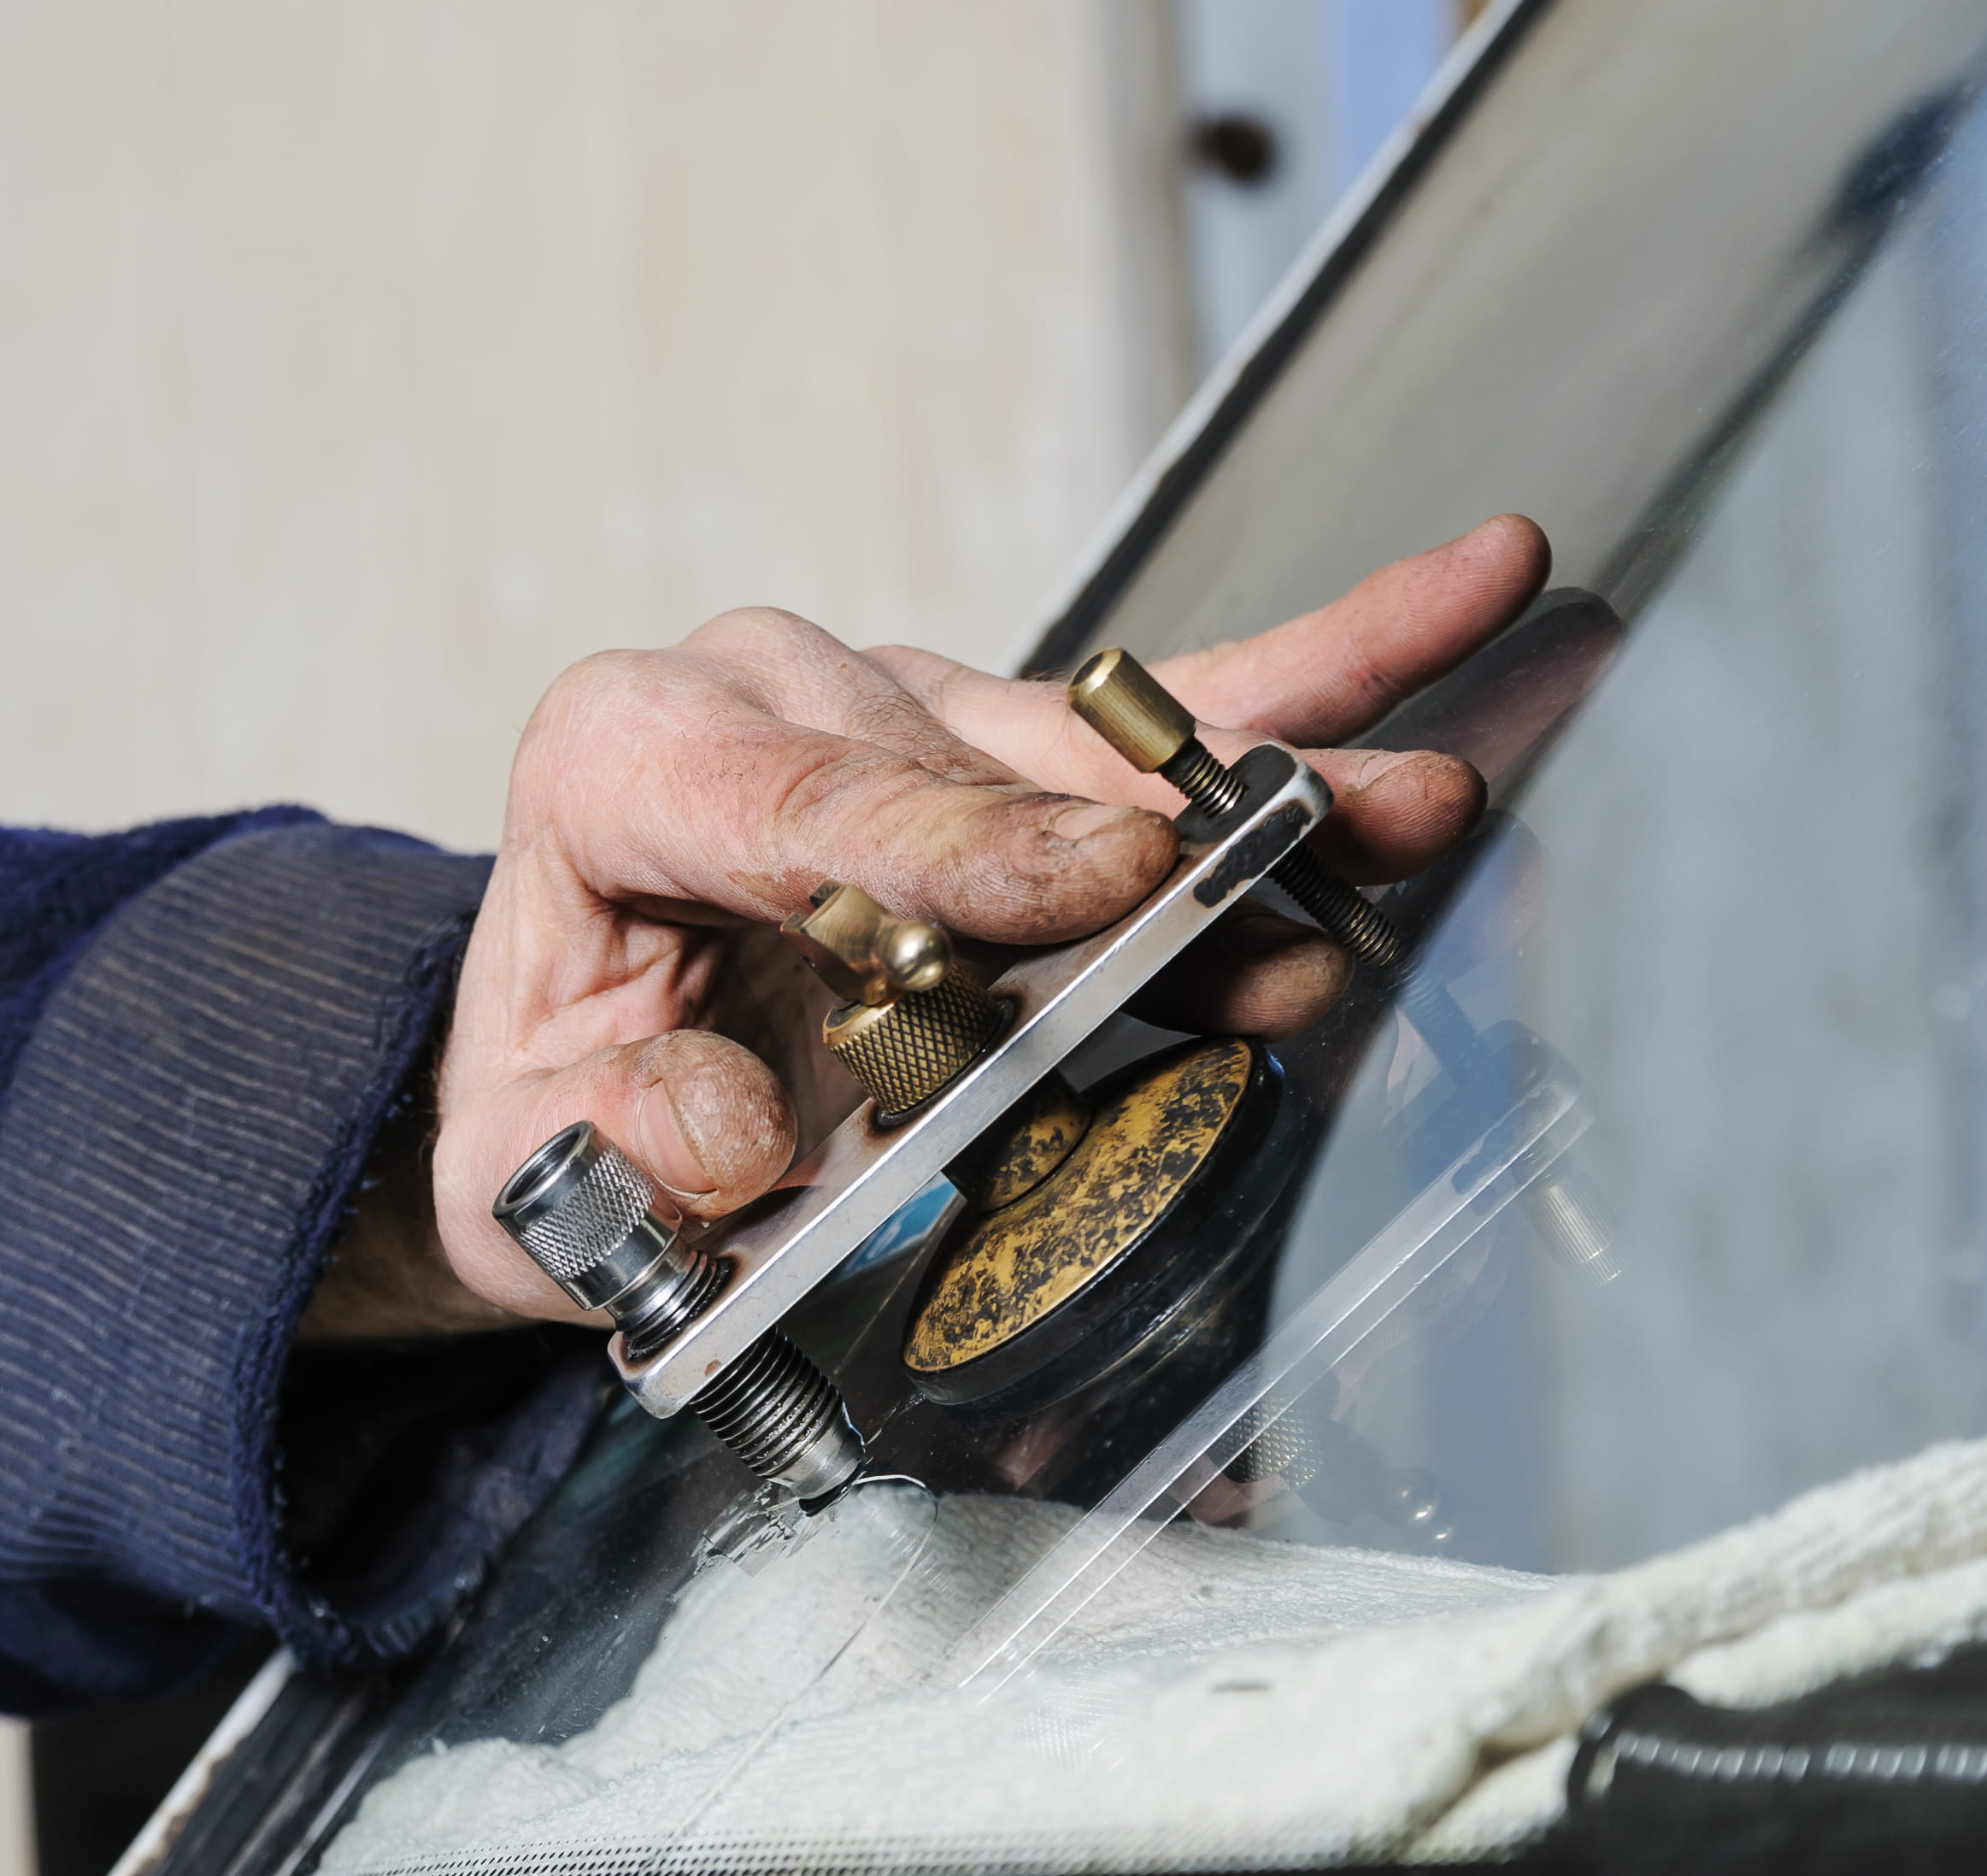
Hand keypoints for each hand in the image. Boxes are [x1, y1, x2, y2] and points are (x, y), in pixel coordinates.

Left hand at [316, 514, 1550, 1336]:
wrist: (575, 1069)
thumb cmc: (561, 1099)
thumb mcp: (524, 1169)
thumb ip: (603, 1155)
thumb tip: (729, 1132)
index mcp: (623, 762)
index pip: (791, 797)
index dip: (953, 842)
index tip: (1098, 885)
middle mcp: (765, 694)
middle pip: (973, 759)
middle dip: (1131, 836)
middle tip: (1271, 875)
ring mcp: (899, 702)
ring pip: (1104, 735)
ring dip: (1266, 782)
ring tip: (1413, 804)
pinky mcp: (1007, 744)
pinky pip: (1176, 706)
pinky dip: (1315, 673)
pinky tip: (1461, 595)